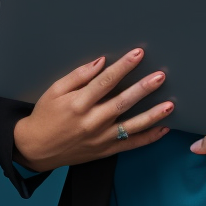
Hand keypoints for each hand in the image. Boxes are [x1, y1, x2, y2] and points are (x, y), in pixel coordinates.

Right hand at [12, 48, 173, 171]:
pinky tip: (163, 128)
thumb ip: (79, 75)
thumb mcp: (54, 91)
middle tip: (160, 76)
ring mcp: (100, 139)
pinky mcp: (105, 151)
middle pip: (122, 103)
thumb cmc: (45, 116)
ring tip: (170, 104)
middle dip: (142, 88)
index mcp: (78, 104)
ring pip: (131, 126)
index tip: (138, 54)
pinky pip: (131, 145)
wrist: (35, 149)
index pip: (105, 82)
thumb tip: (101, 62)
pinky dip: (148, 138)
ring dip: (152, 115)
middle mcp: (91, 122)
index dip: (123, 66)